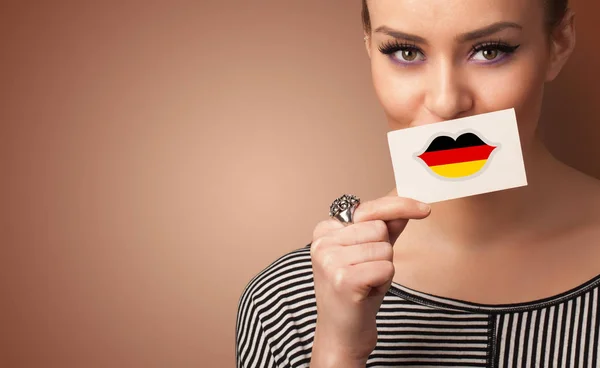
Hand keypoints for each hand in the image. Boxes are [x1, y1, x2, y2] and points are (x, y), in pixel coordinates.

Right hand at [309, 192, 430, 366]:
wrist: (342, 334)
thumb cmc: (356, 293)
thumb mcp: (370, 255)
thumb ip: (386, 228)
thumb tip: (406, 207)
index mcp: (325, 230)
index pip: (369, 207)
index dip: (399, 206)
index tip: (425, 208)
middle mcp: (322, 241)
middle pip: (379, 228)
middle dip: (383, 251)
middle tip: (366, 272)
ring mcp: (330, 260)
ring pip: (384, 248)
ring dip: (383, 269)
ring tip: (366, 284)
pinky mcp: (344, 279)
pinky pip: (386, 267)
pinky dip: (383, 283)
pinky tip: (366, 293)